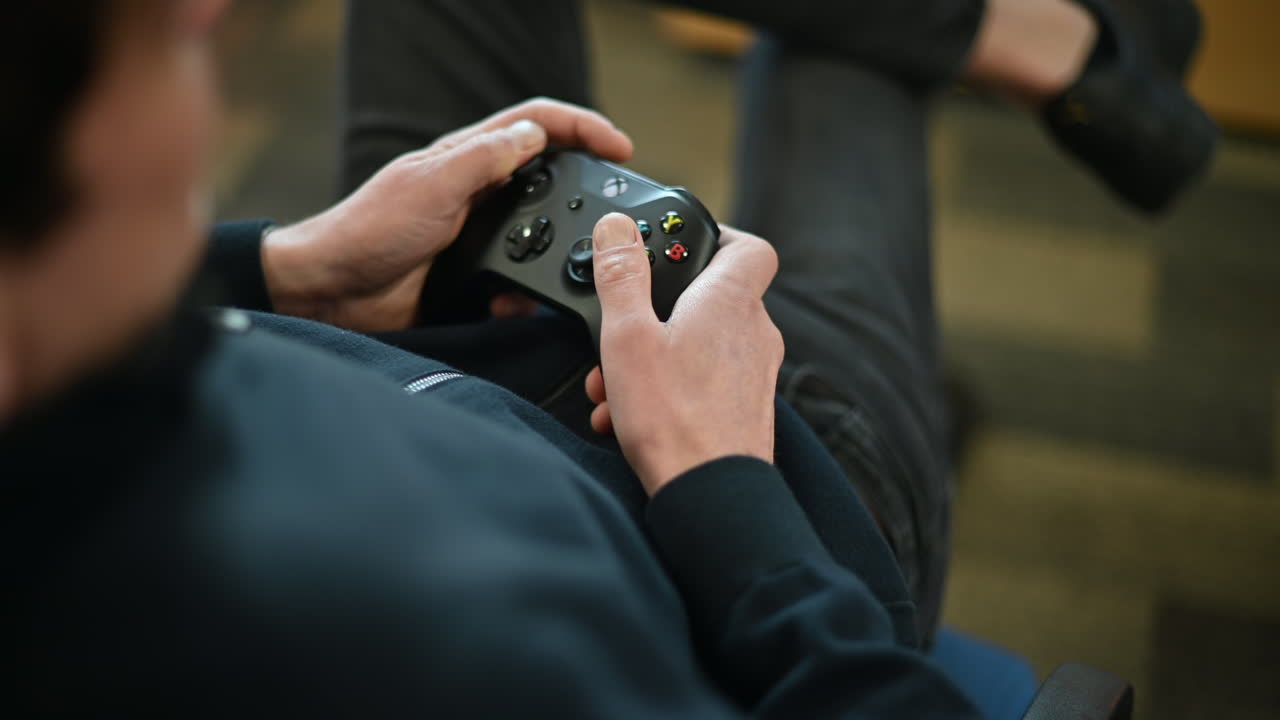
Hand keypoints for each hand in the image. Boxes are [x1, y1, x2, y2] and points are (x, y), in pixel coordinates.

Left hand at [260, 98, 632, 331]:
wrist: (331, 292)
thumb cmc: (366, 230)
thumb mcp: (430, 185)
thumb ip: (483, 160)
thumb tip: (533, 136)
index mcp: (468, 157)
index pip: (537, 125)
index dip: (582, 128)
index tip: (620, 147)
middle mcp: (477, 191)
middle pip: (549, 177)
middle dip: (584, 191)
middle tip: (614, 211)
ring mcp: (477, 234)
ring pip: (540, 236)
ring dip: (557, 252)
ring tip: (571, 267)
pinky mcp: (473, 276)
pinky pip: (519, 283)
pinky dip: (527, 295)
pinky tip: (520, 305)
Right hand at [585, 214, 783, 494]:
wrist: (710, 493)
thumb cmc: (673, 418)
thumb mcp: (627, 336)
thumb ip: (622, 276)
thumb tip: (617, 228)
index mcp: (730, 301)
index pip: (749, 246)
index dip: (717, 238)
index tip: (676, 247)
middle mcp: (753, 332)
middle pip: (708, 298)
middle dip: (656, 313)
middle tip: (620, 333)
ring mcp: (754, 372)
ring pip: (700, 344)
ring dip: (653, 357)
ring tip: (613, 384)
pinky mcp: (746, 407)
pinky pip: (704, 381)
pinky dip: (668, 388)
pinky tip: (629, 415)